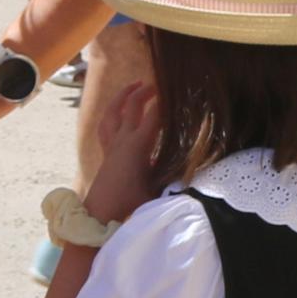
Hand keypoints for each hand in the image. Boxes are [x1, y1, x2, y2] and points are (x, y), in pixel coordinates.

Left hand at [81, 66, 163, 223]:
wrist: (101, 212)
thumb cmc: (130, 203)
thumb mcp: (158, 190)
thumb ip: (175, 176)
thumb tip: (196, 171)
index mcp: (138, 145)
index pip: (155, 115)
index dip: (166, 102)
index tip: (178, 94)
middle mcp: (123, 139)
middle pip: (132, 105)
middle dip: (145, 91)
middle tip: (157, 85)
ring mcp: (112, 143)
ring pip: (113, 111)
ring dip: (123, 95)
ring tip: (133, 85)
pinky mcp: (106, 151)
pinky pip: (106, 125)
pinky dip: (112, 113)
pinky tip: (117, 110)